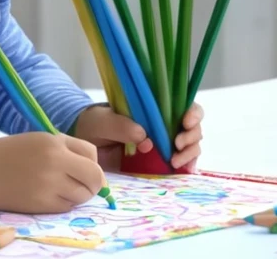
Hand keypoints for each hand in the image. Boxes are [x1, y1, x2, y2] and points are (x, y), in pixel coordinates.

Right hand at [0, 132, 104, 213]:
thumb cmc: (9, 153)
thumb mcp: (40, 139)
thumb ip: (69, 149)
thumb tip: (96, 173)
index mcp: (54, 143)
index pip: (92, 155)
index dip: (92, 164)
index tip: (84, 169)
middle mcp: (55, 163)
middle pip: (94, 178)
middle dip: (93, 184)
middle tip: (82, 185)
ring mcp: (49, 185)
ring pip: (82, 196)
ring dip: (77, 194)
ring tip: (59, 188)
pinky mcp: (41, 205)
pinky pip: (66, 207)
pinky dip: (63, 203)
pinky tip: (47, 195)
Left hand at [72, 104, 203, 171]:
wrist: (84, 145)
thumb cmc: (94, 124)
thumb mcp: (102, 121)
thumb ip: (120, 126)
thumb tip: (145, 138)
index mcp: (155, 109)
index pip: (183, 105)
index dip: (192, 112)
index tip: (186, 121)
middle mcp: (164, 126)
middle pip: (193, 128)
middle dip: (192, 135)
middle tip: (177, 144)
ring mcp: (164, 146)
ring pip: (191, 147)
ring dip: (189, 153)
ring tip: (173, 161)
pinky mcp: (160, 165)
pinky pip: (181, 166)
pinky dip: (186, 167)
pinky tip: (180, 170)